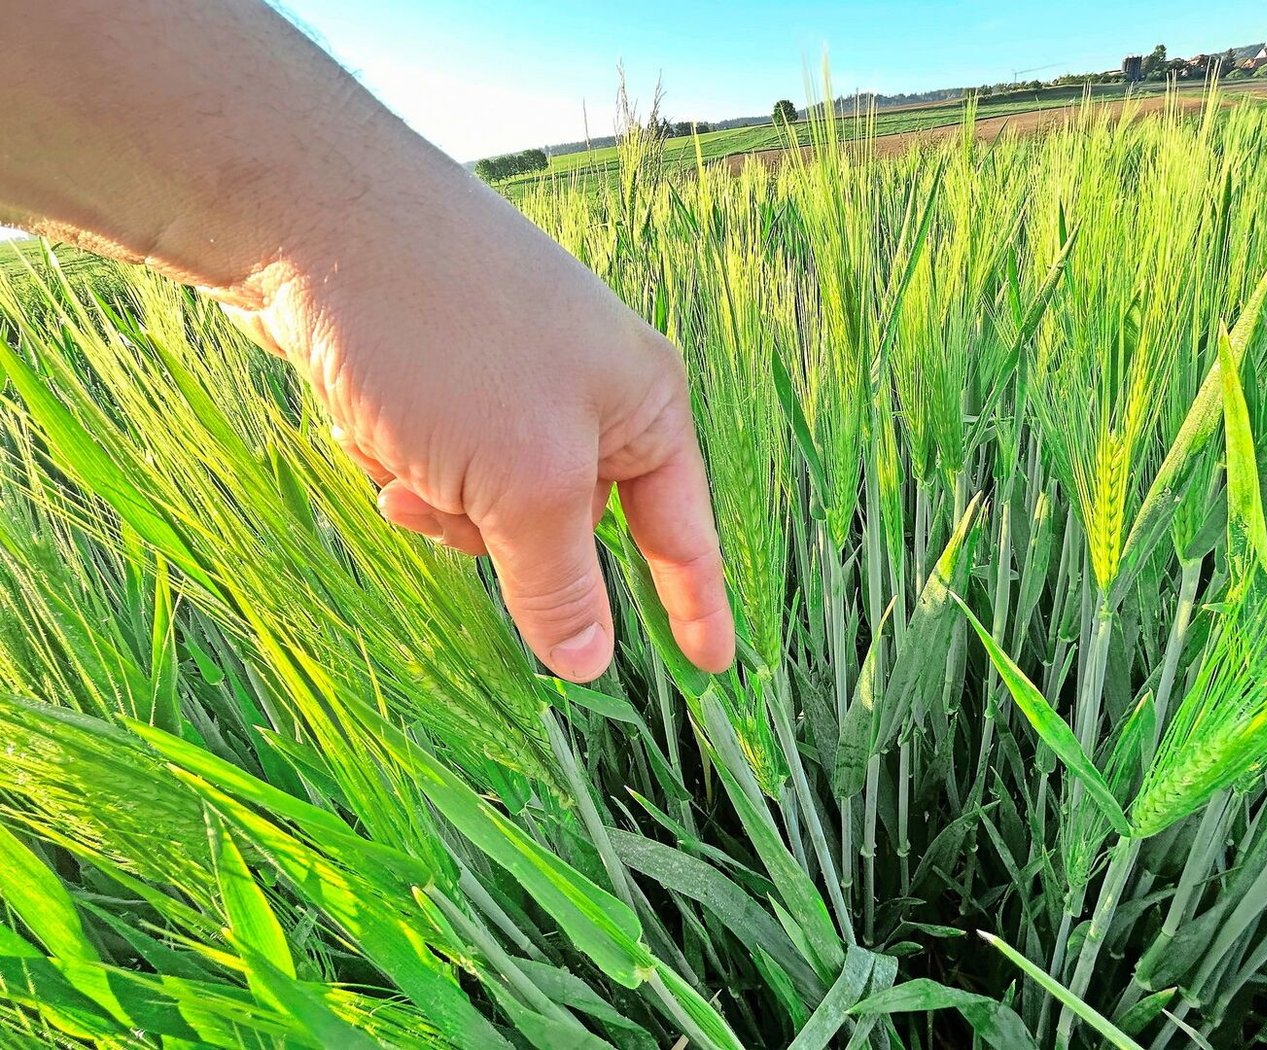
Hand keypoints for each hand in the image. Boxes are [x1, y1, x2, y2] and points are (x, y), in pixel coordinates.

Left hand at [225, 167, 734, 682]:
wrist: (316, 223)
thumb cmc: (450, 343)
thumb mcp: (524, 482)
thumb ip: (561, 580)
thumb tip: (590, 663)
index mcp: (641, 406)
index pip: (682, 535)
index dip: (696, 606)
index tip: (712, 668)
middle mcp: (587, 391)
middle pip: (568, 527)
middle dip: (503, 539)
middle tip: (457, 509)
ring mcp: (512, 378)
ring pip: (490, 503)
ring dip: (440, 500)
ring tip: (399, 456)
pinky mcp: (445, 373)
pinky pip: (438, 461)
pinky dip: (402, 459)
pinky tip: (367, 423)